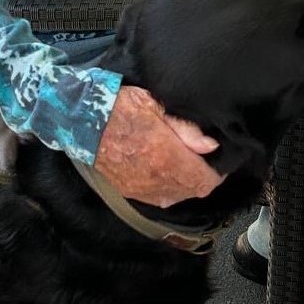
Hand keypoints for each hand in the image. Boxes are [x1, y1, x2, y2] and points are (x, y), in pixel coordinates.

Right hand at [94, 85, 225, 207]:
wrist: (84, 121)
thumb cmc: (121, 106)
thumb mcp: (156, 105)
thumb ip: (186, 129)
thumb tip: (211, 146)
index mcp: (167, 157)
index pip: (205, 179)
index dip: (217, 173)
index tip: (219, 162)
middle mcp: (157, 179)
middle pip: (193, 190)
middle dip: (203, 179)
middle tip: (205, 162)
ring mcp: (142, 188)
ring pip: (176, 196)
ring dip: (186, 185)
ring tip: (187, 167)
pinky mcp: (129, 190)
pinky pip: (157, 197)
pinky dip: (167, 189)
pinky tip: (166, 174)